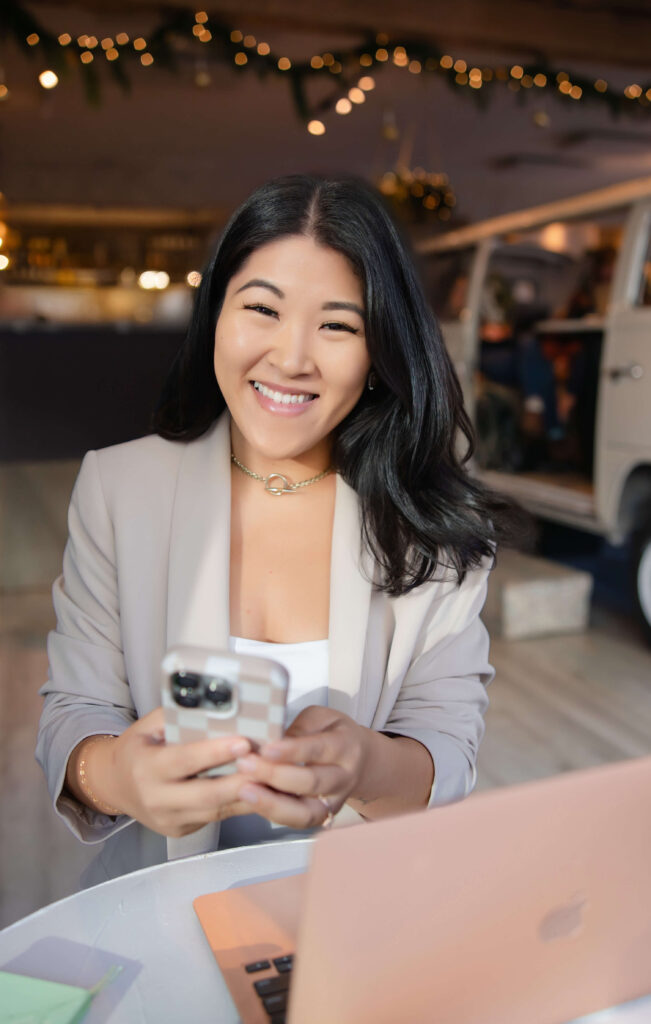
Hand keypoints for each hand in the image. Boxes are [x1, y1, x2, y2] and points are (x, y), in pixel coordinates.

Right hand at [73, 708, 259, 837]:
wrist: (115, 785)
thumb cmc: (138, 748)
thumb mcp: (148, 726)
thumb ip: (178, 715)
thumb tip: (214, 701)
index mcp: (145, 768)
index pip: (184, 761)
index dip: (214, 753)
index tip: (243, 743)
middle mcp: (156, 798)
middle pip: (206, 794)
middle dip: (240, 780)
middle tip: (268, 765)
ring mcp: (169, 819)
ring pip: (216, 810)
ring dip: (248, 795)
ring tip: (273, 778)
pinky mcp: (181, 830)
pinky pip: (216, 818)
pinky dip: (241, 804)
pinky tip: (261, 791)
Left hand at [234, 706, 370, 828]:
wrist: (360, 760)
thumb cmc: (333, 734)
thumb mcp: (320, 718)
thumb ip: (298, 728)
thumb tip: (269, 740)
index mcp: (345, 746)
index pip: (318, 750)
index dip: (292, 751)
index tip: (266, 749)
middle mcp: (343, 778)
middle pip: (311, 783)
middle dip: (275, 775)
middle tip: (246, 764)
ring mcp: (334, 802)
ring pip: (305, 812)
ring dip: (272, 803)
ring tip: (245, 790)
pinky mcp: (321, 817)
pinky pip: (297, 822)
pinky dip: (273, 813)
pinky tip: (253, 802)